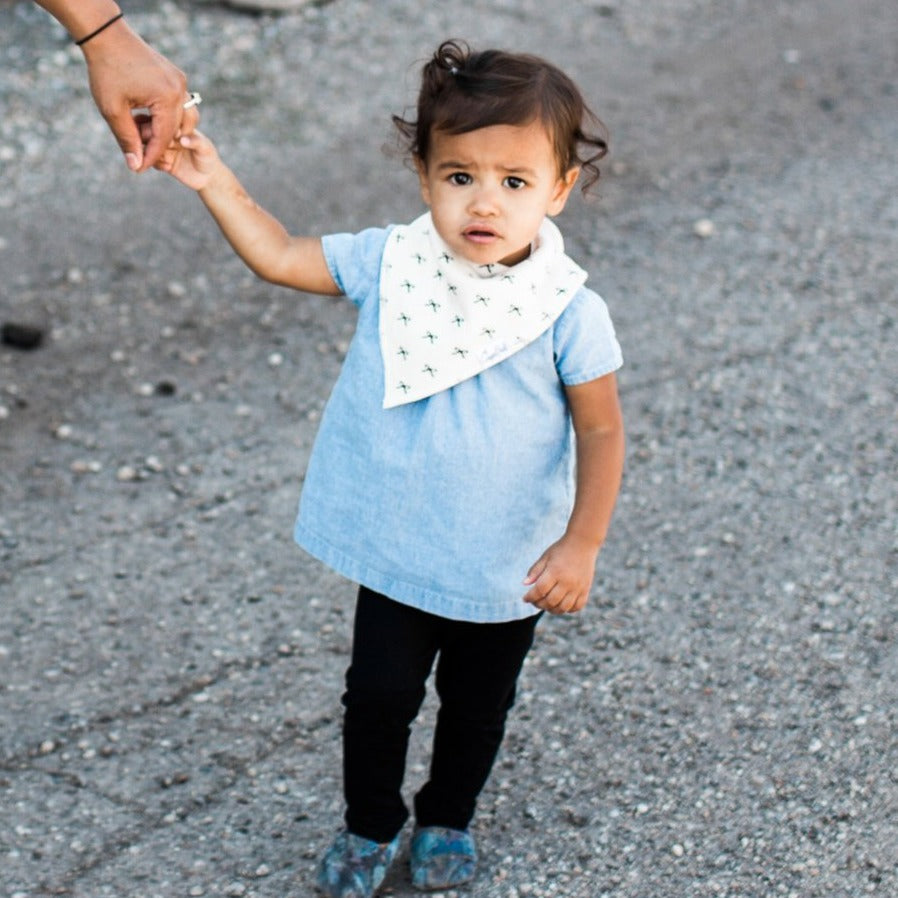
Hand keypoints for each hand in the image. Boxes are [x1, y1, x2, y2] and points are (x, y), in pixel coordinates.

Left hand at [82, 22, 196, 171]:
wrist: (107, 35)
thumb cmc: (106, 71)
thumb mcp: (113, 110)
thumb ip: (127, 139)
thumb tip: (135, 167)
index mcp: (167, 98)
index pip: (164, 138)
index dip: (151, 156)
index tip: (138, 169)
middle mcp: (179, 90)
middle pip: (176, 131)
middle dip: (158, 145)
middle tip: (138, 153)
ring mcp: (181, 82)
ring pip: (182, 120)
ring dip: (165, 132)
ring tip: (143, 135)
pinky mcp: (177, 77)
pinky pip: (178, 105)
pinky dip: (166, 117)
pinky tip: (147, 119)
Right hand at [152, 130, 220, 190]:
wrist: (209, 177)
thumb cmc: (209, 157)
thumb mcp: (205, 148)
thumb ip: (196, 142)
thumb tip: (182, 139)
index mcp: (175, 126)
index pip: (161, 120)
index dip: (161, 128)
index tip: (173, 138)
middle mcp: (166, 136)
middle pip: (148, 131)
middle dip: (151, 139)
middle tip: (164, 148)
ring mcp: (163, 149)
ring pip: (147, 147)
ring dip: (152, 153)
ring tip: (167, 160)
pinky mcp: (162, 162)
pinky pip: (151, 161)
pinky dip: (157, 164)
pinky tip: (169, 167)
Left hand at [522, 533, 598, 613]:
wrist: (583, 543)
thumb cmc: (561, 549)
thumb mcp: (545, 557)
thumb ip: (535, 571)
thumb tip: (524, 584)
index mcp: (555, 572)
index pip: (539, 590)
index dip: (530, 597)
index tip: (525, 599)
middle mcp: (567, 581)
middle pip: (550, 601)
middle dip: (539, 604)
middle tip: (534, 601)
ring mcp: (578, 587)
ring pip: (563, 608)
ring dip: (552, 610)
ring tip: (546, 604)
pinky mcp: (585, 589)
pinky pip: (577, 607)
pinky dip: (568, 610)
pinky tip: (561, 604)